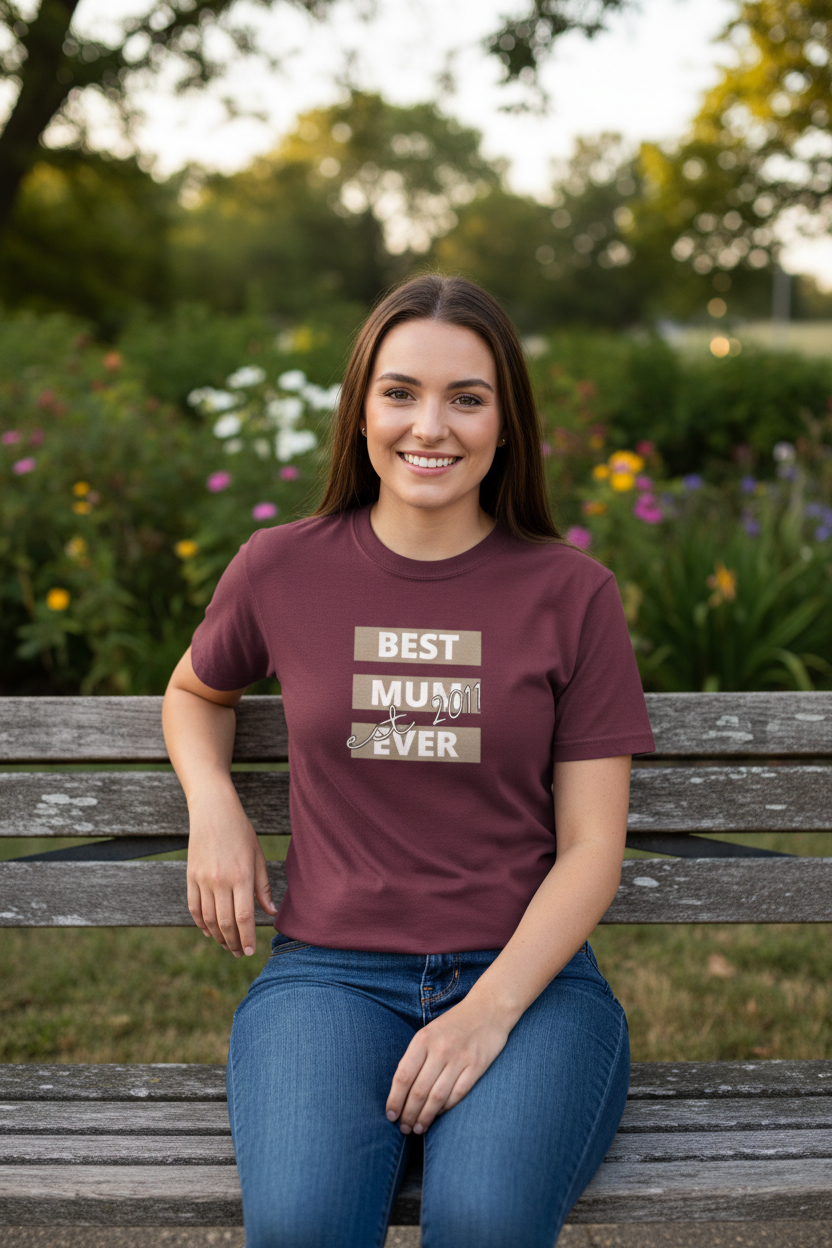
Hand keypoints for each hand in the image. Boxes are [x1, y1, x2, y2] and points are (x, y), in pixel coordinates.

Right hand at [186, 785, 276, 956]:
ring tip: (228, 945)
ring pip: (208, 919)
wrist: (213, 811)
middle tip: (240, 953)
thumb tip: (271, 912)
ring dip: (218, 937)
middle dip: (234, 943)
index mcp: (241, 876)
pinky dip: (201, 923)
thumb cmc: (241, 832)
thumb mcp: (258, 856)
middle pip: (225, 923)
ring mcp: (202, 880)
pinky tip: (210, 932)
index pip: (244, 917)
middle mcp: (220, 881)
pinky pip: (194, 907)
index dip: (248, 938)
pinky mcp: (190, 877)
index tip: (252, 951)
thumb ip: (263, 887)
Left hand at [385, 995, 510, 1133]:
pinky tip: (439, 1115)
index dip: (395, 1100)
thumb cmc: (454, 1024)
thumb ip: (416, 1057)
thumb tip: (401, 1090)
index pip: (403, 1076)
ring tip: (418, 1128)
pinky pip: (457, 1094)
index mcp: (423, 1040)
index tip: (390, 1115)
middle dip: (408, 1114)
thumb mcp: (429, 1032)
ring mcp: (459, 1058)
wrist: (488, 1008)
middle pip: (419, 1091)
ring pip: (437, 1097)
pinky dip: (446, 1108)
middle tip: (403, 1128)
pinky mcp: (476, 1066)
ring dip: (425, 1117)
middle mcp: (440, 1050)